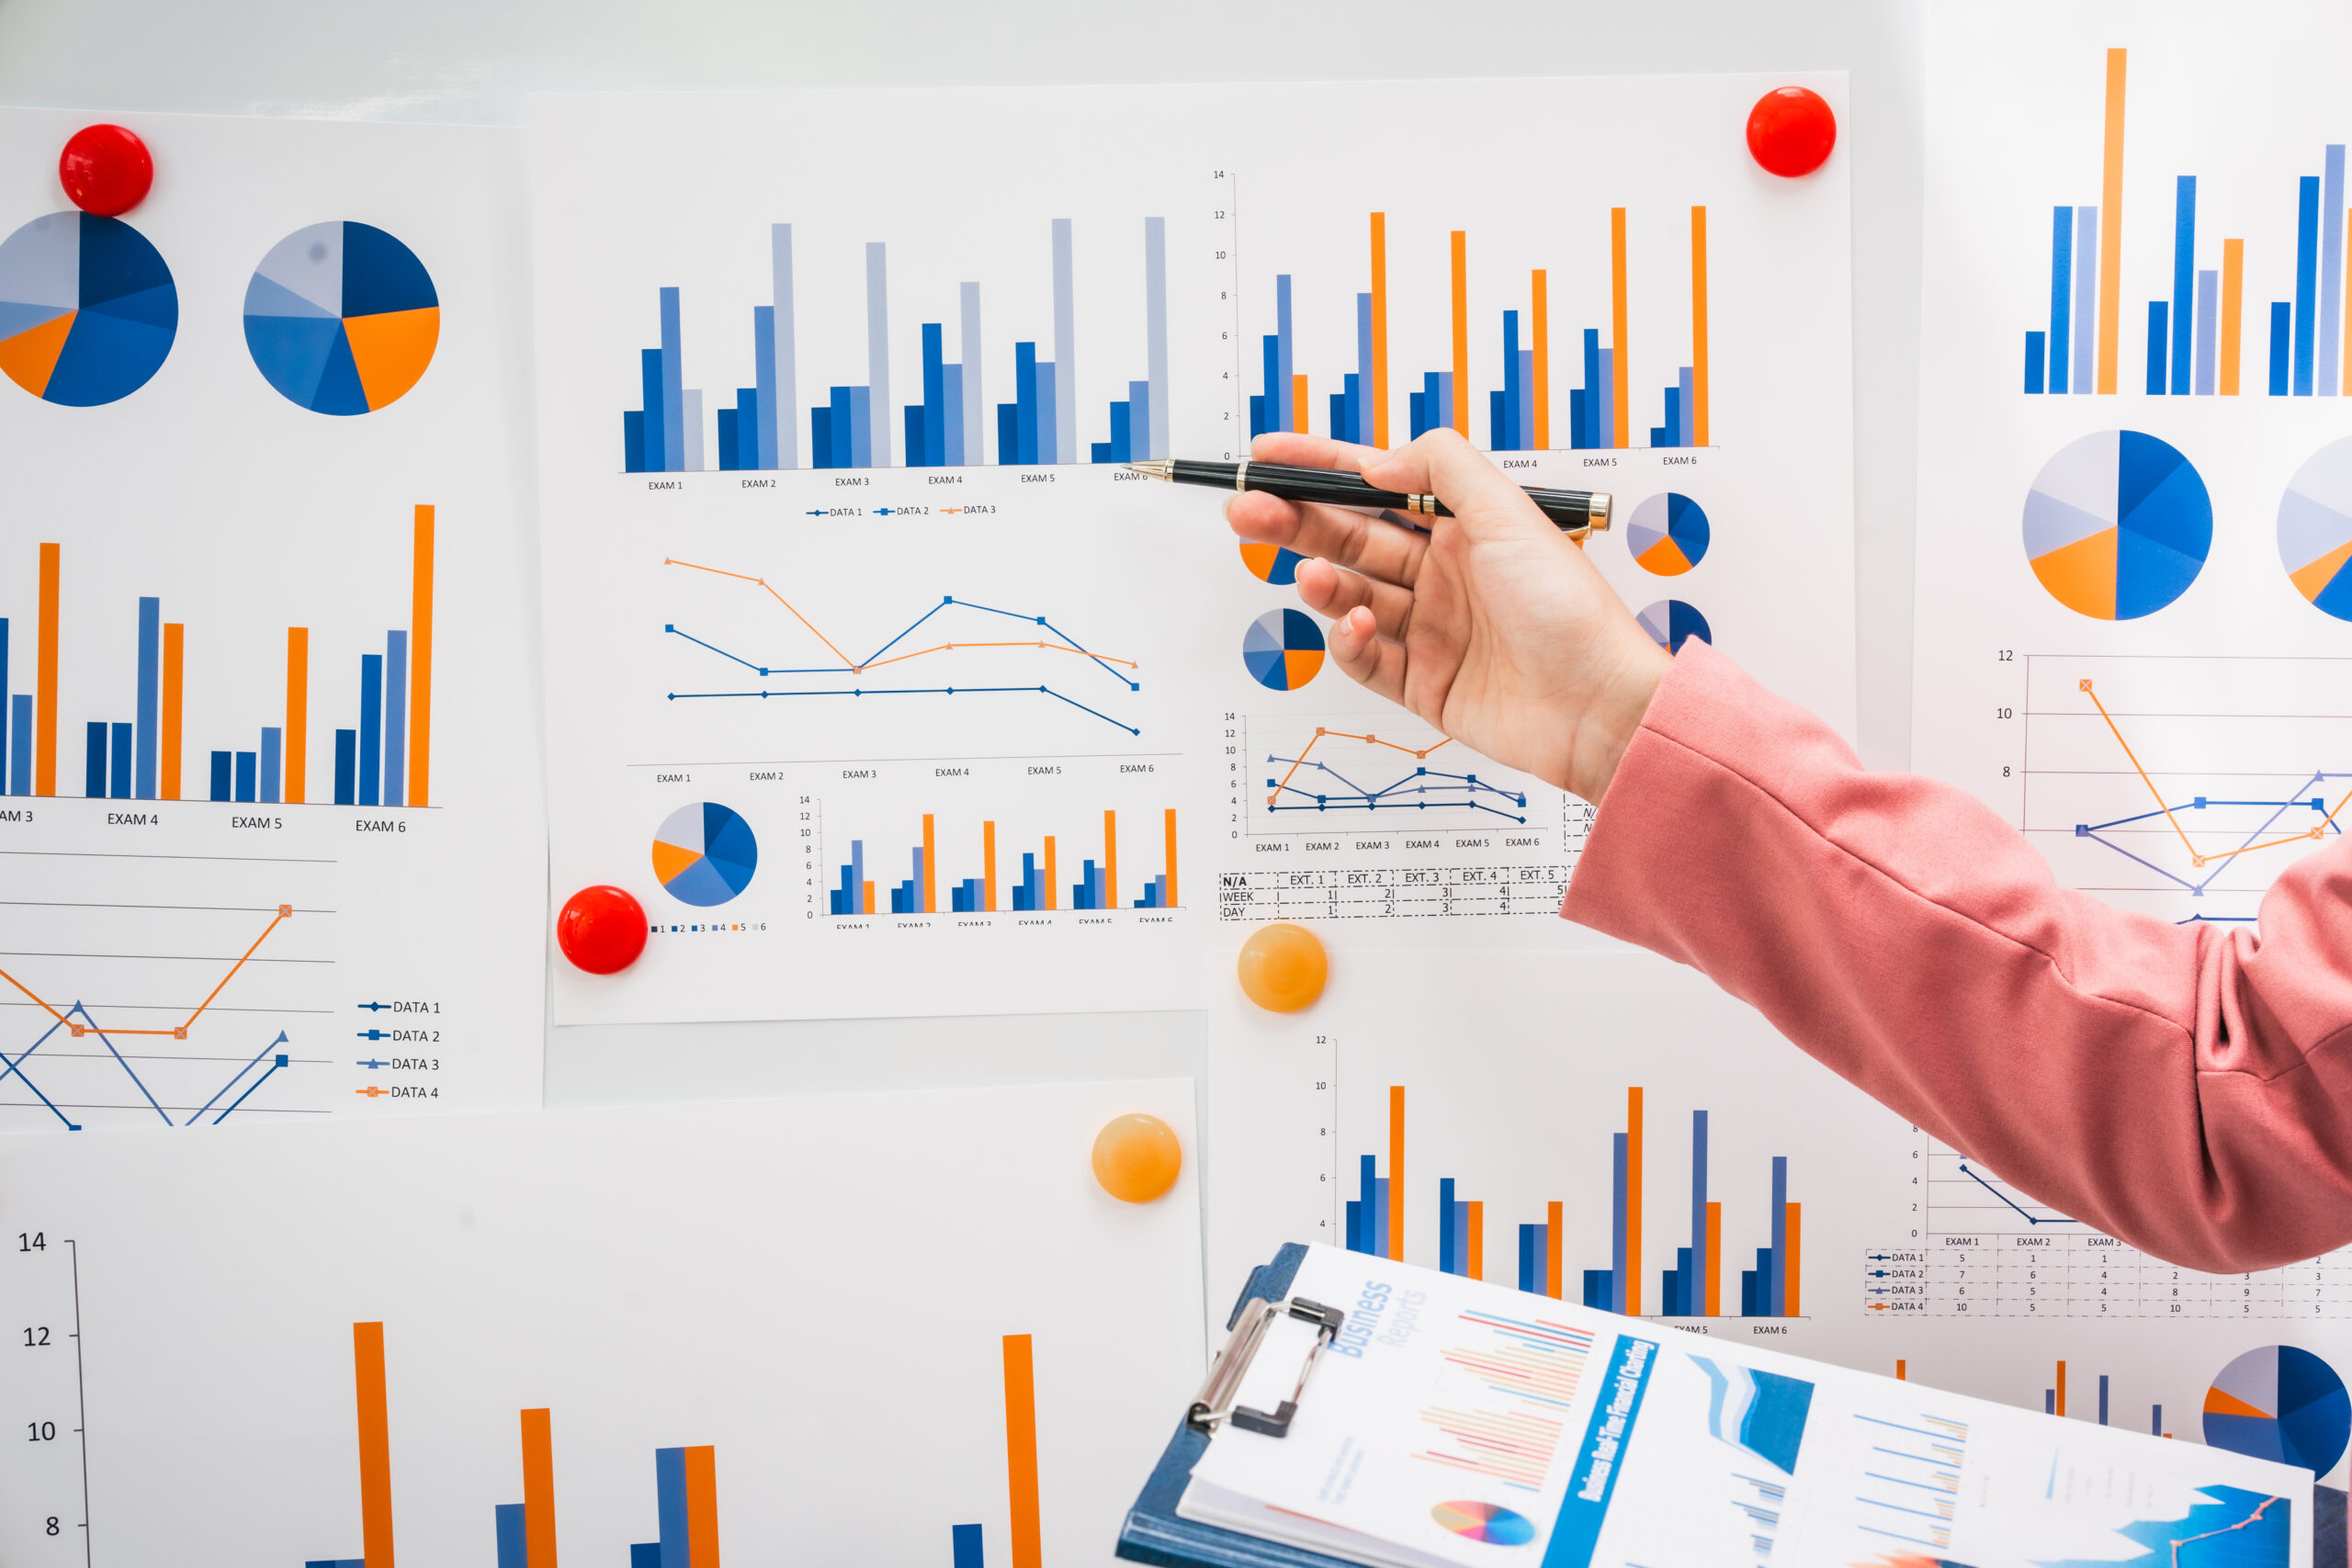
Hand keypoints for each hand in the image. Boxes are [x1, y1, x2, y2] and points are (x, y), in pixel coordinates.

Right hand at [1228, 430, 1672, 802]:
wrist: (1598, 708)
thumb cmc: (1570, 612)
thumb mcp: (1510, 514)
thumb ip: (1441, 468)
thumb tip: (1376, 461)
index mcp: (1465, 527)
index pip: (1376, 486)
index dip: (1319, 469)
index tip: (1269, 455)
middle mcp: (1444, 575)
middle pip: (1350, 537)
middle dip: (1295, 521)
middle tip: (1248, 511)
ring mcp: (1431, 631)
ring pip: (1351, 595)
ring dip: (1321, 580)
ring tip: (1308, 574)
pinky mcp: (1423, 685)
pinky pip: (1365, 657)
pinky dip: (1348, 640)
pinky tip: (1352, 625)